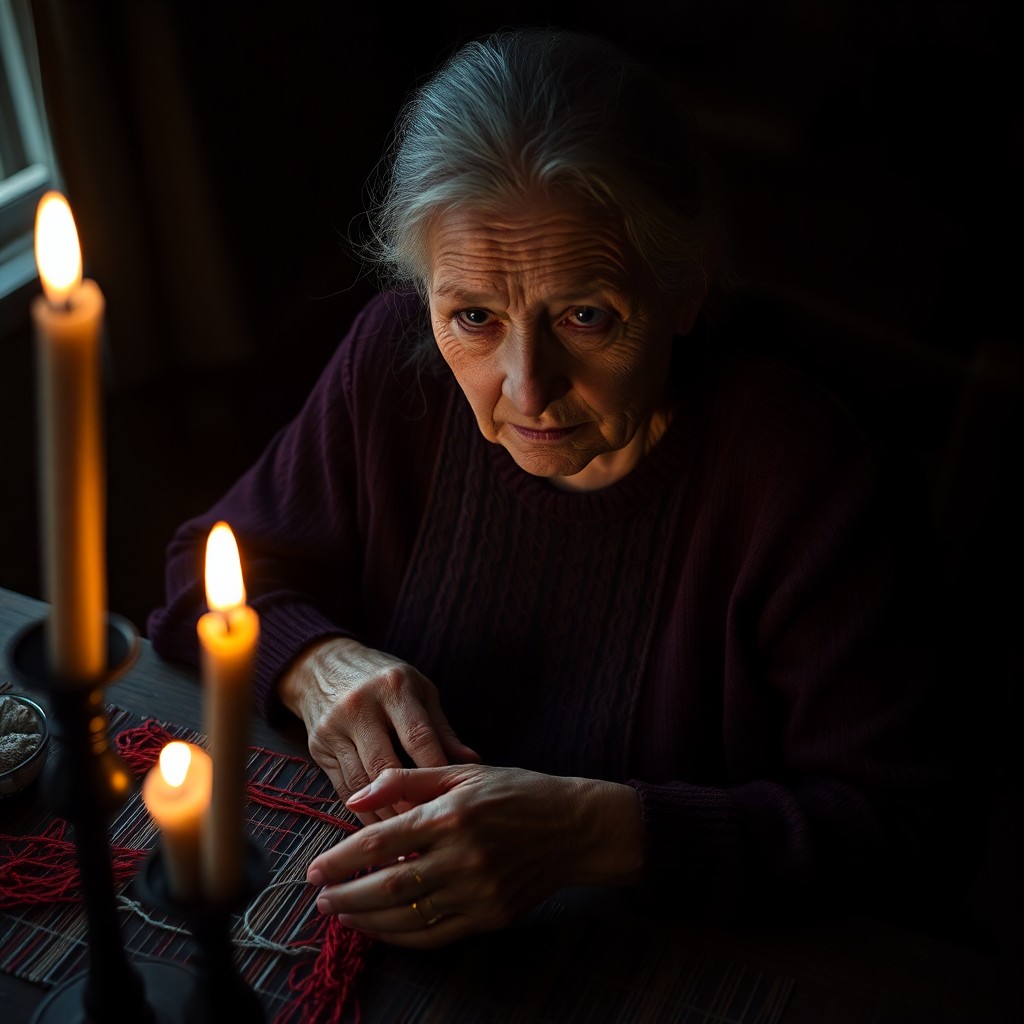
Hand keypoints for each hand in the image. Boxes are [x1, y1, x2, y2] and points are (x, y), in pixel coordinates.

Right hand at [277, 637, 478, 821]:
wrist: (324, 666)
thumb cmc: (384, 679)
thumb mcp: (418, 690)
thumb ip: (442, 729)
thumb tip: (473, 761)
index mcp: (393, 687)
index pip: (419, 737)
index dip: (436, 771)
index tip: (453, 799)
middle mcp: (360, 706)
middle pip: (386, 765)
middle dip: (409, 800)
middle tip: (431, 825)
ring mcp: (334, 727)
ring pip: (362, 783)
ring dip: (386, 813)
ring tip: (409, 832)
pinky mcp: (318, 747)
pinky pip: (344, 788)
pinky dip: (364, 811)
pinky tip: (383, 824)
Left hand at [306, 764, 643, 947]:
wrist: (575, 827)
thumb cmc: (517, 791)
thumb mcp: (464, 772)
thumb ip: (409, 779)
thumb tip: (356, 796)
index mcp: (451, 815)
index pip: (380, 841)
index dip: (340, 859)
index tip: (313, 869)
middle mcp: (462, 856)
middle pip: (386, 885)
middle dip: (344, 895)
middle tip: (319, 899)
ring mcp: (477, 891)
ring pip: (407, 916)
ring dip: (366, 920)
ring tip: (342, 914)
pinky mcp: (490, 916)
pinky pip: (435, 935)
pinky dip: (401, 938)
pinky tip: (380, 930)